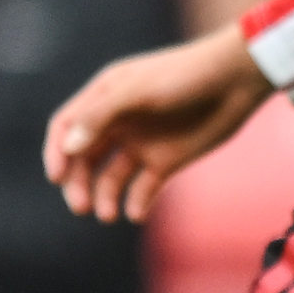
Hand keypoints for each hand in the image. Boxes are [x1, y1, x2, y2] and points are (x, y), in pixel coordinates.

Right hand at [40, 22, 270, 219]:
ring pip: (111, 177)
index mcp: (105, 97)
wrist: (237, 80)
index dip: (57, 152)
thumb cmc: (185, 76)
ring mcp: (142, 142)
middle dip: (78, 183)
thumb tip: (68, 146)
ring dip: (104, 197)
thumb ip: (101, 116)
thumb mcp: (138, 91)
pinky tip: (136, 214)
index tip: (57, 178)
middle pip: (83, 158)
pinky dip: (137, 203)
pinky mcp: (166, 161)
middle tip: (81, 207)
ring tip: (108, 216)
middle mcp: (118, 122)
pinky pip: (143, 188)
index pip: (66, 127)